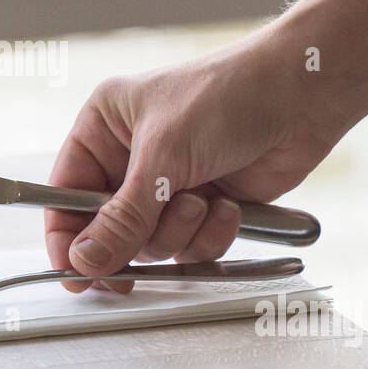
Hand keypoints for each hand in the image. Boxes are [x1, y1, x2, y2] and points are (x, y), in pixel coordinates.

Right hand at [43, 33, 351, 291]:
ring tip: (202, 200)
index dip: (67, 238)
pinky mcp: (206, 206)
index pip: (65, 194)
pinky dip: (211, 235)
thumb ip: (122, 217)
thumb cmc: (228, 95)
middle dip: (138, 235)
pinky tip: (228, 206)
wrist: (302, 95)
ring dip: (181, 232)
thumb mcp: (162, 157)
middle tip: (149, 238)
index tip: (75, 273)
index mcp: (103, 128)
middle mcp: (132, 158)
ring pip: (153, 245)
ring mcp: (170, 185)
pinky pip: (192, 247)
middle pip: (108, 230)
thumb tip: (85, 261)